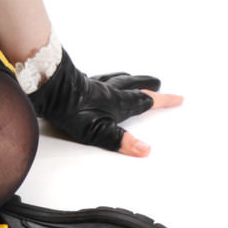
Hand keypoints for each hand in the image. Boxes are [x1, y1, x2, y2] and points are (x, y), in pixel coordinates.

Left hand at [28, 50, 181, 156]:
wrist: (50, 88)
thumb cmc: (73, 110)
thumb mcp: (100, 132)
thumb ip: (121, 141)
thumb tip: (145, 150)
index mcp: (119, 102)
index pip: (146, 101)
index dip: (163, 100)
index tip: (178, 98)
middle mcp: (109, 90)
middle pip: (134, 85)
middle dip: (147, 85)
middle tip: (157, 84)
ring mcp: (94, 84)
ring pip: (117, 79)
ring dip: (129, 78)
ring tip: (133, 78)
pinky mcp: (80, 82)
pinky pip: (100, 78)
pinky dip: (107, 78)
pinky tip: (99, 80)